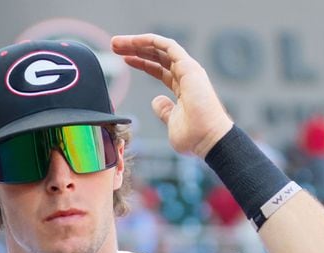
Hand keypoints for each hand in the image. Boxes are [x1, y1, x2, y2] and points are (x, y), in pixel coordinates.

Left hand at [111, 33, 233, 157]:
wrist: (208, 140)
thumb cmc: (194, 138)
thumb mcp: (171, 123)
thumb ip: (164, 110)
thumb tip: (156, 100)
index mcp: (182, 88)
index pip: (159, 70)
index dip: (141, 63)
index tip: (124, 60)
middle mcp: (186, 76)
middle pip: (157, 56)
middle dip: (135, 49)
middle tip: (115, 45)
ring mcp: (188, 70)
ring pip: (160, 49)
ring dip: (138, 43)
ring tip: (116, 42)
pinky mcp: (189, 67)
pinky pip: (168, 46)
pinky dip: (150, 41)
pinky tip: (134, 41)